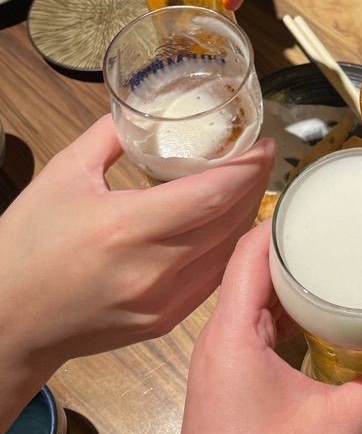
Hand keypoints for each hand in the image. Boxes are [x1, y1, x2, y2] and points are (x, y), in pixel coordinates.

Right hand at [0, 116, 274, 426]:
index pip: (212, 194)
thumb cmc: (26, 248)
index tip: (263, 144)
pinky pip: (213, 277)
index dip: (247, 167)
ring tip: (250, 184)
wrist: (8, 323)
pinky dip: (228, 246)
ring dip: (246, 215)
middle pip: (229, 220)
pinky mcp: (165, 322)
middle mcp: (153, 269)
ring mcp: (163, 302)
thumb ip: (108, 137)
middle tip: (261, 156)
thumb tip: (141, 109)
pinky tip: (228, 224)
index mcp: (126, 227)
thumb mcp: (62, 176)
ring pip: (227, 251)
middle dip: (254, 184)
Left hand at [103, 222, 361, 433]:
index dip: (282, 219)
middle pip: (251, 265)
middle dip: (294, 242)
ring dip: (290, 275)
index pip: (249, 251)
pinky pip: (254, 320)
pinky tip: (321, 312)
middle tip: (342, 225)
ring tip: (337, 259)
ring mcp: (220, 354)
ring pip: (252, 293)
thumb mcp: (335, 429)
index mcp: (233, 331)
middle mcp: (220, 333)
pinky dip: (285, 307)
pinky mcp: (226, 373)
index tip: (323, 202)